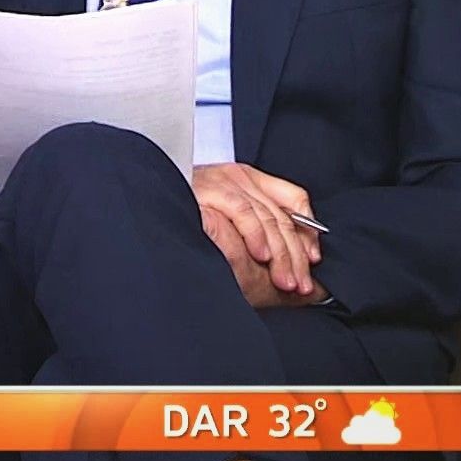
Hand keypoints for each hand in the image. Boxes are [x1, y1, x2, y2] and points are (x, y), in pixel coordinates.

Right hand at [192, 163, 320, 297]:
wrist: (147, 207)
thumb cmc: (186, 223)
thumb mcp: (230, 227)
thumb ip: (260, 234)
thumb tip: (300, 257)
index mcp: (247, 179)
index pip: (293, 197)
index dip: (308, 230)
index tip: (313, 260)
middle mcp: (238, 176)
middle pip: (282, 215)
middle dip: (295, 255)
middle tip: (301, 284)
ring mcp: (223, 180)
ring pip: (268, 217)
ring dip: (281, 254)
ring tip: (285, 281)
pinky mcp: (209, 189)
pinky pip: (242, 210)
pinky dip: (255, 235)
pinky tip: (261, 256)